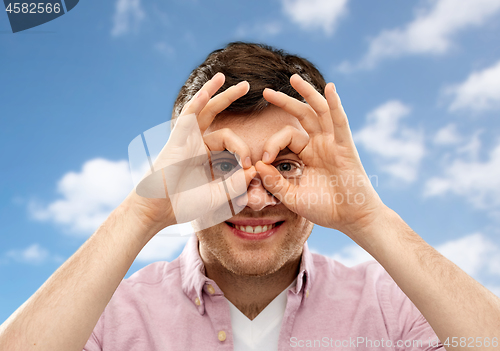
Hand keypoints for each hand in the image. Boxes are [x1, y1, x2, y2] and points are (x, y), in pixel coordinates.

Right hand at [130, 73, 256, 231]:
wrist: (160, 211)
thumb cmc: (185, 205)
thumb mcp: (218, 196)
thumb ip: (237, 185)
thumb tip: (253, 169)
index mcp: (207, 156)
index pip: (230, 141)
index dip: (243, 149)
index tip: (250, 166)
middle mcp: (197, 144)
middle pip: (216, 115)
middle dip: (230, 98)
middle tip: (247, 85)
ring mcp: (187, 140)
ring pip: (203, 110)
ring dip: (215, 92)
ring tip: (225, 77)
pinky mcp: (177, 140)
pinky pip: (187, 117)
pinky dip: (197, 103)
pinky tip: (207, 90)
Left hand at [257, 74, 384, 236]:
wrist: (351, 219)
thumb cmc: (324, 209)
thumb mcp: (292, 197)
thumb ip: (275, 182)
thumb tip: (257, 165)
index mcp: (308, 155)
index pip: (286, 137)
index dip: (271, 144)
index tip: (261, 161)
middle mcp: (320, 145)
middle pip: (302, 115)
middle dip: (285, 101)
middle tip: (265, 91)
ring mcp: (333, 143)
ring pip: (319, 111)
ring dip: (308, 93)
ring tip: (294, 78)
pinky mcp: (345, 147)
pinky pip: (340, 122)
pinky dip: (335, 105)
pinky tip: (330, 88)